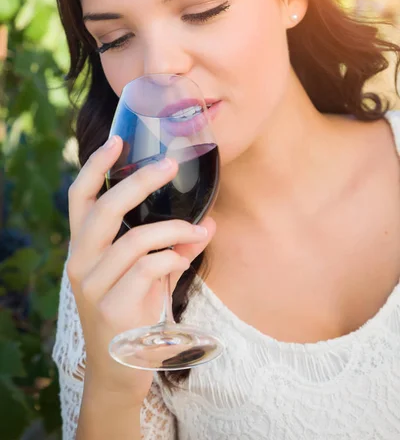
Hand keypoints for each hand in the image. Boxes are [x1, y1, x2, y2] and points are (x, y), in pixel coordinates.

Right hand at [67, 135, 214, 404]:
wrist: (119, 371)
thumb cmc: (132, 312)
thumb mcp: (148, 274)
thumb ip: (172, 247)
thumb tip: (210, 223)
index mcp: (83, 247)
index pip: (80, 198)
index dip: (96, 166)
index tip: (117, 140)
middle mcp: (80, 262)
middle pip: (104, 209)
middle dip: (139, 182)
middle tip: (169, 166)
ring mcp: (92, 287)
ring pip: (135, 239)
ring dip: (174, 230)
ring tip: (200, 231)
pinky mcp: (111, 308)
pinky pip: (149, 268)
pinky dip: (173, 257)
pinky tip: (186, 258)